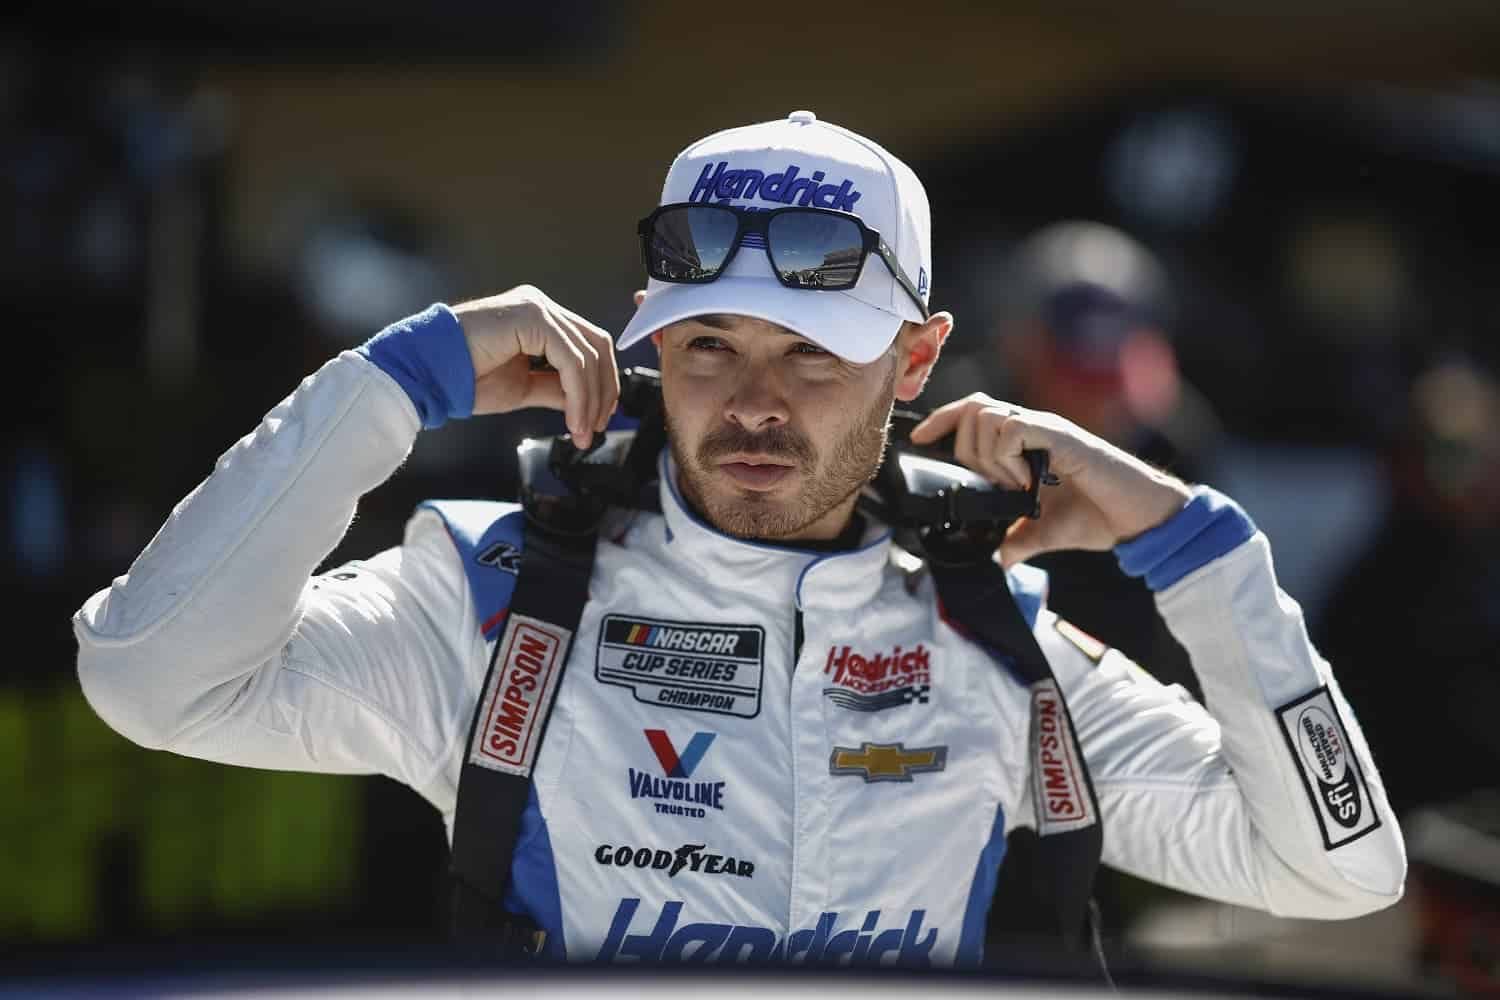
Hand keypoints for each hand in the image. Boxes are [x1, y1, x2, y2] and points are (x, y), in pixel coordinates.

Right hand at [451, 285, 619, 446]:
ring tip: (581, 431)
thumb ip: (554, 387)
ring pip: (587, 354)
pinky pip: (570, 359)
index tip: (600, 418)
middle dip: (603, 391)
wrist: (428, 373)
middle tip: (597, 427)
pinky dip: (578, 393)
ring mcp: (537, 308)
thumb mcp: (523, 387)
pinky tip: (572, 418)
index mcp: (539, 319)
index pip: (588, 346)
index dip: (602, 383)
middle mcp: (540, 307)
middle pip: (596, 346)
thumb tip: (583, 401)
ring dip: (590, 400)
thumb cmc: (464, 377)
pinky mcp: (531, 316)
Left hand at [910, 393, 1191, 566]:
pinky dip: (1007, 457)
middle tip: (991, 485)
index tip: (920, 440)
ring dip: (988, 457)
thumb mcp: (1047, 533)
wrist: (1139, 519)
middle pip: (972, 410)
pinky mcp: (1062, 436)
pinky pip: (1013, 428)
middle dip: (965, 451)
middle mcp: (1033, 427)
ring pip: (987, 416)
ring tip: (1012, 486)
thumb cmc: (1100, 516)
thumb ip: (1021, 540)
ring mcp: (1047, 429)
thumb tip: (1001, 557)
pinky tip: (1025, 482)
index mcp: (1025, 442)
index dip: (943, 419)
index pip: (973, 410)